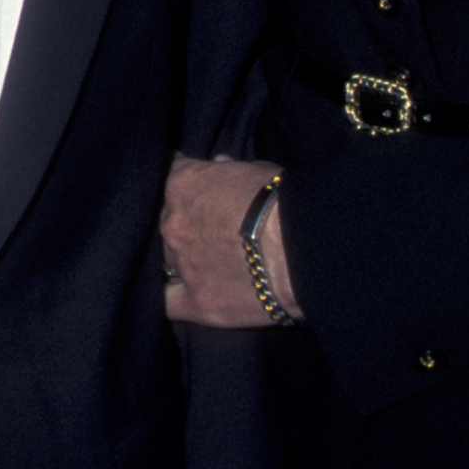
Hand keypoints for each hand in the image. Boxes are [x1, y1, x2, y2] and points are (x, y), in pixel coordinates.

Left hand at [160, 153, 295, 327]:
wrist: (302, 247)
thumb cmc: (284, 201)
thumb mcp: (256, 170)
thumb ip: (228, 171)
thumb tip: (219, 165)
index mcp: (182, 184)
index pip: (169, 179)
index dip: (185, 188)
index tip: (198, 193)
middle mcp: (172, 222)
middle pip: (167, 223)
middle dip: (186, 226)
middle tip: (213, 233)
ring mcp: (181, 263)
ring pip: (168, 261)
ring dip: (185, 260)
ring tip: (212, 265)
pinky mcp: (196, 301)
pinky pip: (168, 304)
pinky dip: (172, 298)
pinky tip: (185, 295)